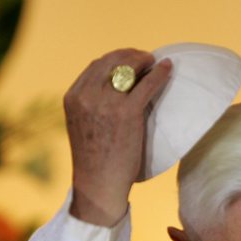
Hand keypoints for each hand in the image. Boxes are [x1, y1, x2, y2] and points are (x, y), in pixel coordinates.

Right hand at [64, 48, 171, 225]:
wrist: (98, 185)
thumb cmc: (94, 161)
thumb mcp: (83, 126)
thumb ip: (90, 106)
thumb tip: (112, 92)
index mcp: (73, 98)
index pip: (95, 66)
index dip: (114, 59)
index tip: (127, 60)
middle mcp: (86, 96)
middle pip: (112, 60)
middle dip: (130, 55)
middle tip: (145, 59)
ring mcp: (106, 102)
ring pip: (129, 67)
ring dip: (144, 60)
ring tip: (155, 63)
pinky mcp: (127, 112)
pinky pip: (147, 83)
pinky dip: (160, 73)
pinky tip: (167, 69)